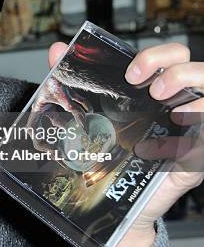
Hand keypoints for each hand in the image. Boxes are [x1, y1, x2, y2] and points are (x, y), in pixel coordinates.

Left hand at [48, 42, 203, 246]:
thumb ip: (75, 78)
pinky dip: (184, 144)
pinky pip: (203, 144)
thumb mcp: (89, 111)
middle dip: (180, 72)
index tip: (131, 73)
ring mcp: (193, 130)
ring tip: (168, 112)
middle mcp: (180, 103)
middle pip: (202, 70)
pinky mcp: (196, 158)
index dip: (158, 56)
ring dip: (196, 100)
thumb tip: (57, 49)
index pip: (175, 54)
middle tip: (153, 89)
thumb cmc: (107, 148)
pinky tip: (153, 152)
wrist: (112, 196)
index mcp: (157, 86)